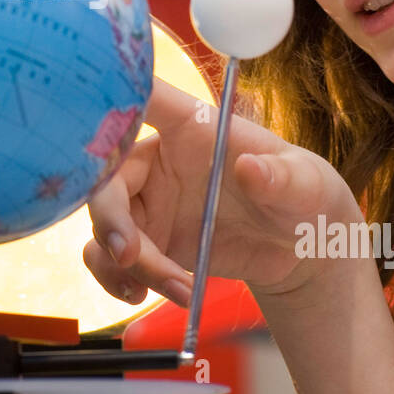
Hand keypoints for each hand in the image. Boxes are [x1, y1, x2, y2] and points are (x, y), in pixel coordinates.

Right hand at [84, 76, 364, 307]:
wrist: (298, 249)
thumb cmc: (302, 195)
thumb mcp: (305, 185)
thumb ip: (280, 176)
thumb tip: (251, 168)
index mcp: (190, 126)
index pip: (144, 98)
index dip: (113, 100)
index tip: (88, 120)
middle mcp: (157, 160)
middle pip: (105, 174)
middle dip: (109, 216)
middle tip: (129, 255)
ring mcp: (147, 203)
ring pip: (104, 224)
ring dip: (121, 262)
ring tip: (174, 288)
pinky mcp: (146, 242)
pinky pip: (109, 258)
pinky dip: (118, 280)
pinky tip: (145, 295)